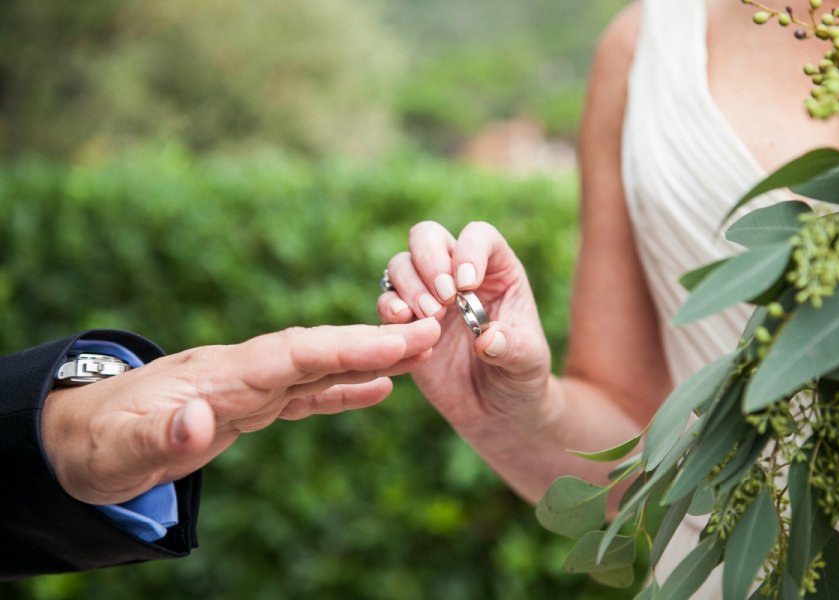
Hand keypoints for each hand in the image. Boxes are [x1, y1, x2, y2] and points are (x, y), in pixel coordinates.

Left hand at [41, 319, 439, 503]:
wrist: (82, 438)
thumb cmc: (97, 443)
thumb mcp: (118, 450)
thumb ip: (160, 435)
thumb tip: (198, 421)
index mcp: (218, 375)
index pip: (294, 353)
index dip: (347, 346)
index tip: (397, 341)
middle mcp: (242, 372)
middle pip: (318, 349)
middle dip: (374, 341)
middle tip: (433, 332)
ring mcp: (249, 387)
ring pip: (320, 366)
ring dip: (370, 357)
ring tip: (422, 350)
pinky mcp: (250, 406)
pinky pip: (307, 393)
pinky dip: (344, 387)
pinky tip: (379, 386)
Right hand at [377, 221, 552, 438]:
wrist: (495, 412)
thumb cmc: (520, 378)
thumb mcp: (529, 363)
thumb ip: (514, 347)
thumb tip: (488, 339)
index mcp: (496, 270)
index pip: (478, 236)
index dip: (469, 251)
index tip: (468, 285)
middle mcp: (457, 275)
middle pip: (428, 237)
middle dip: (430, 260)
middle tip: (444, 298)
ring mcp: (428, 296)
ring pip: (401, 264)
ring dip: (410, 286)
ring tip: (432, 318)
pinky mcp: (405, 323)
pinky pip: (386, 301)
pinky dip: (390, 308)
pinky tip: (405, 325)